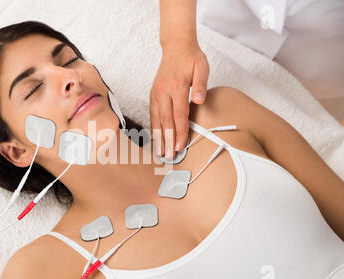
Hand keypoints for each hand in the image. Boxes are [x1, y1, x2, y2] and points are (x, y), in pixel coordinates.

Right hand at [150, 44, 208, 158]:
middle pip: (166, 121)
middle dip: (168, 140)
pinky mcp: (153, 94)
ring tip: (161, 152)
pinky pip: (152, 114)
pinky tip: (156, 138)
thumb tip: (199, 100)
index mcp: (176, 87)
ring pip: (156, 119)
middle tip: (170, 156)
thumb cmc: (191, 57)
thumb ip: (201, 84)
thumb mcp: (202, 67)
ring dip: (159, 137)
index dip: (180, 132)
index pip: (179, 114)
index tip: (181, 146)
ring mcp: (156, 93)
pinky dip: (154, 127)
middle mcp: (163, 92)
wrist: (176, 46)